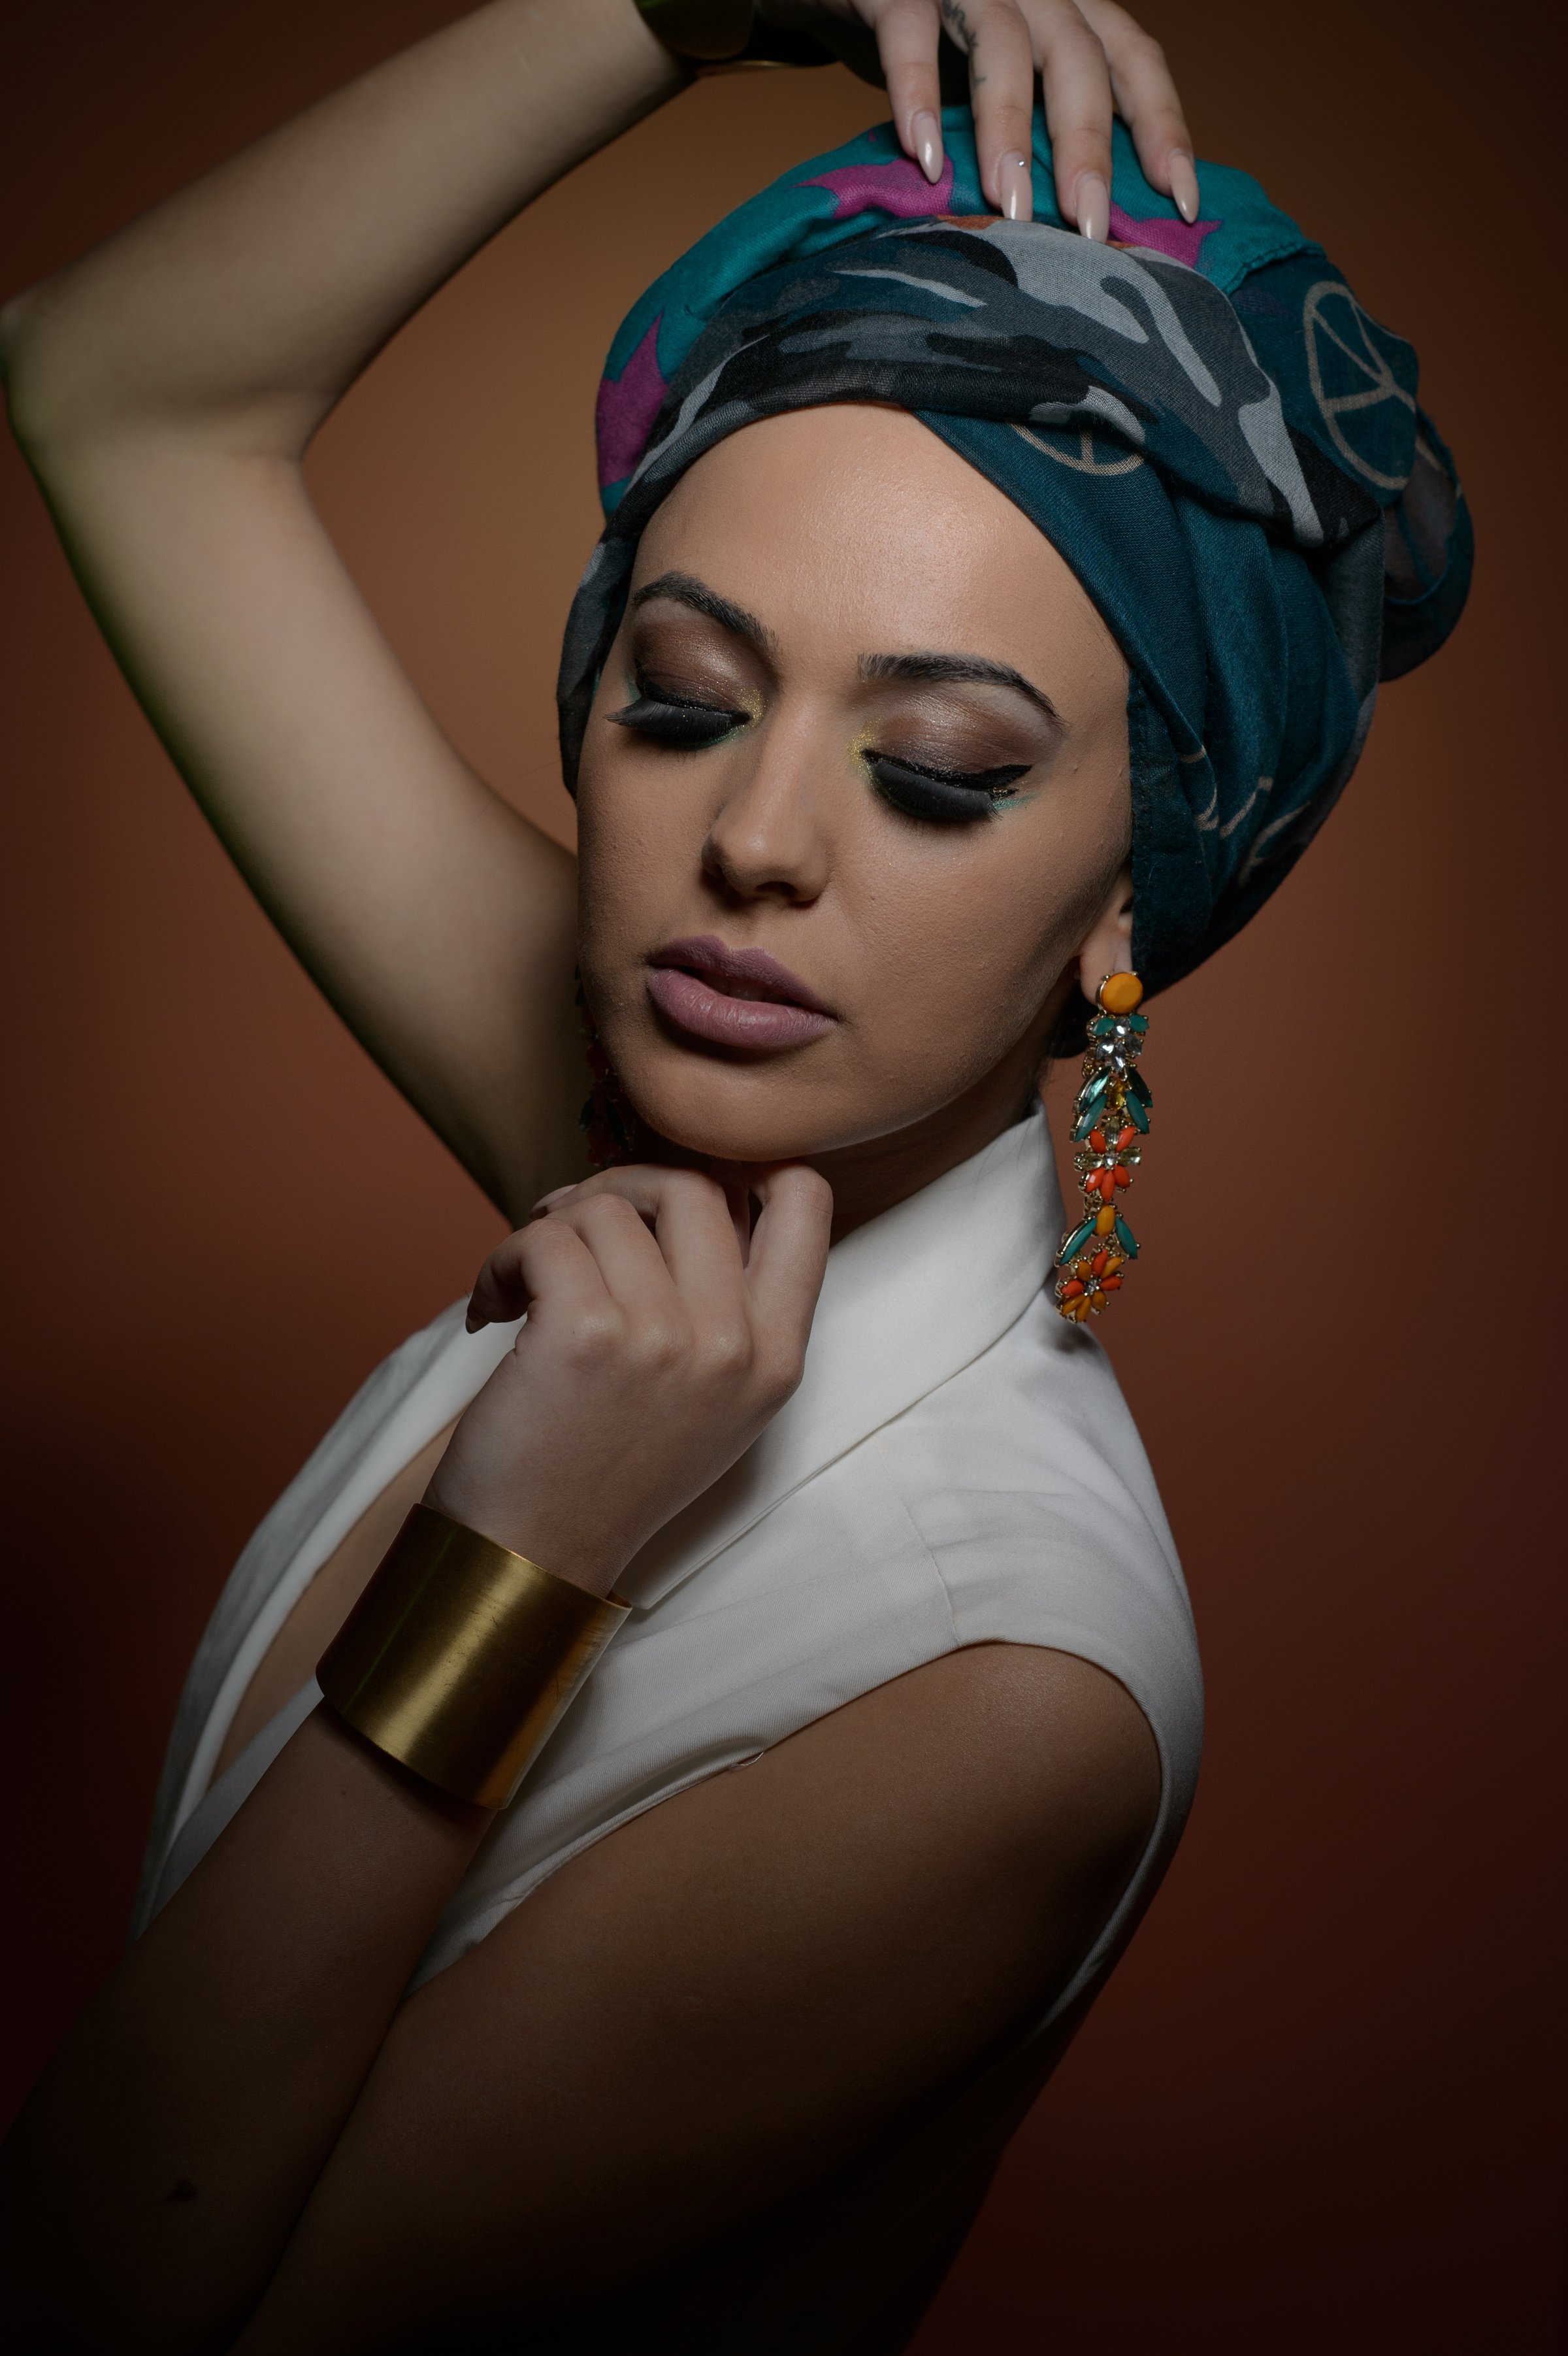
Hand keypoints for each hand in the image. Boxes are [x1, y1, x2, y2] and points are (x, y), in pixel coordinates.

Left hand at [425, 1164, 833, 1596]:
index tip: (674, 1194)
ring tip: (522, 1287)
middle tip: (571, 1227)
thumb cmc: (608, 1470)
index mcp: (778, 1356)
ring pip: (607, 1208)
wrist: (532, 1555)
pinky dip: (504, 1260)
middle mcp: (733, 1344)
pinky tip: (493, 1308)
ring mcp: (664, 1337)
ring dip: (547, 1232)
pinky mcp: (586, 1332)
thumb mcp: (712, 1399)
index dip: (743, 1166)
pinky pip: (545, 1238)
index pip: (807, 1201)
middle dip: (620, 1188)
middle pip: (694, 1184)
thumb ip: (725, 1304)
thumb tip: (679, 1188)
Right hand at [768, 0, 1197, 233]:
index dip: (1162, 126)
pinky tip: (924, 156)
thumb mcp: (997, 77)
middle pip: (1078, 58)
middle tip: (1088, 226)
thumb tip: (1080, 223)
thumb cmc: (930, 39)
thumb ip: (1035, 124)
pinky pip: (910, 33)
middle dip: (1088, 145)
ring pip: (1003, 44)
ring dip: (1009, 129)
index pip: (1133, 58)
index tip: (1178, 203)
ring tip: (1008, 204)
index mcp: (1066, 10)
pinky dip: (918, 94)